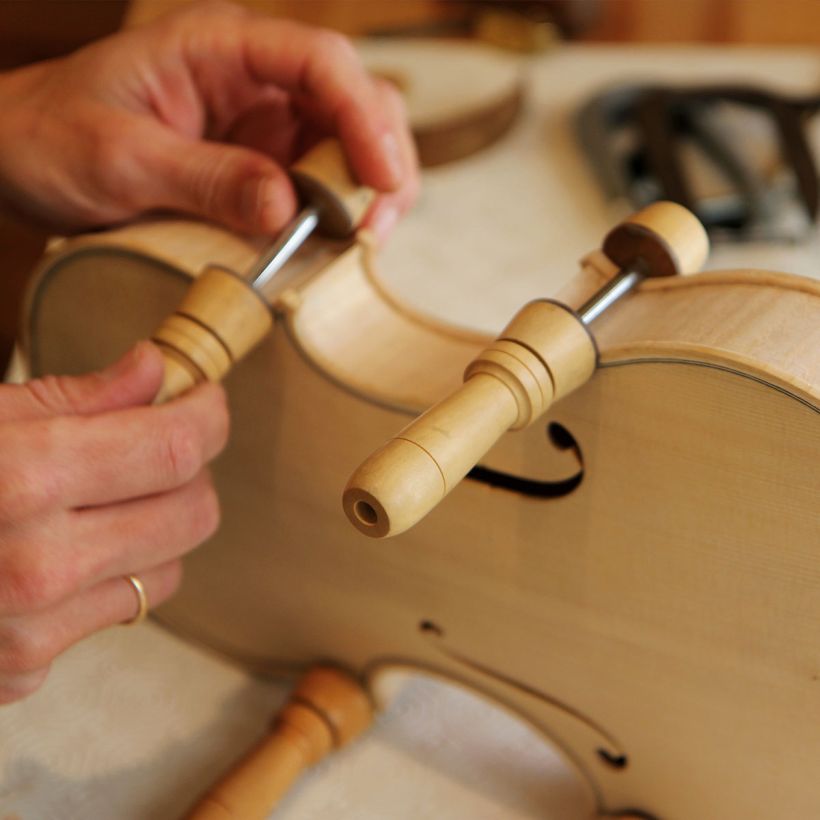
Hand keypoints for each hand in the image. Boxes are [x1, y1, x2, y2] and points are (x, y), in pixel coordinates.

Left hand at [0, 0, 417, 242]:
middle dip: (383, 160)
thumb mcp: (120, 158)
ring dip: (370, 193)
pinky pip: (323, 182)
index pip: (319, 61)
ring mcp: (264, 123)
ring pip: (351, 143)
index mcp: (219, 48)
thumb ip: (205, 178)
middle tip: (374, 229)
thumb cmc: (54, 137)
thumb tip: (287, 208)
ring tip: (360, 244)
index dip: (364, 116)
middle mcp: (254, 78)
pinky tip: (335, 245)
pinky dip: (341, 214)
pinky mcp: (263, 163)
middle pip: (356, 99)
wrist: (23, 154)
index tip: (382, 178)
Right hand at [0, 343, 228, 703]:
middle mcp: (35, 564)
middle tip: (167, 446)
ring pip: (168, 570)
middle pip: (193, 514)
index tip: (205, 402)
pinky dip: (107, 579)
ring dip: (159, 529)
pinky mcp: (21, 671)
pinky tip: (61, 555)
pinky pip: (113, 613)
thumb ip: (78, 397)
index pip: (174, 448)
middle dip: (194, 473)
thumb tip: (157, 370)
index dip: (206, 417)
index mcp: (23, 478)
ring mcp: (29, 629)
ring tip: (109, 502)